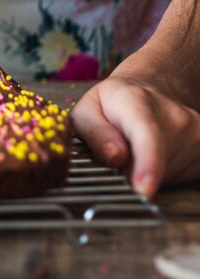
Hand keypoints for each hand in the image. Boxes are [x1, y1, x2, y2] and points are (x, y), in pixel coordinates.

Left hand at [72, 72, 199, 196]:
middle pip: (156, 165)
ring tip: (139, 148)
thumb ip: (95, 133)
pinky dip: (165, 175)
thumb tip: (114, 157)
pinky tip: (158, 154)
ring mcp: (195, 133)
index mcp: (137, 101)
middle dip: (133, 172)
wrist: (151, 89)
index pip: (148, 134)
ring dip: (149, 174)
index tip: (144, 189)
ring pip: (168, 176)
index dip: (148, 163)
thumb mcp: (89, 110)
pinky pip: (183, 177)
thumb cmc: (113, 104)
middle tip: (121, 152)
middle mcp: (174, 115)